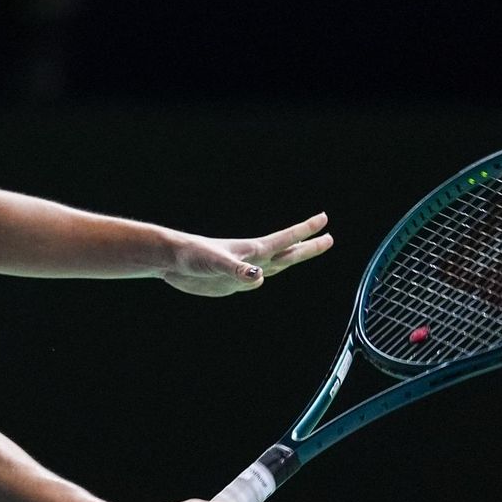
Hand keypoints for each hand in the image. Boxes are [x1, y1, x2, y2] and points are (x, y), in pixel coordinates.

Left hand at [161, 212, 332, 296]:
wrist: (172, 261)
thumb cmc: (192, 256)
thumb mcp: (216, 264)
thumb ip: (238, 271)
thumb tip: (259, 278)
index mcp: (253, 251)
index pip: (286, 239)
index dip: (306, 231)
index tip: (324, 220)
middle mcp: (252, 259)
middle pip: (288, 253)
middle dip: (310, 246)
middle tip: (330, 238)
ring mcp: (242, 271)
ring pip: (275, 265)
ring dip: (293, 259)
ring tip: (307, 251)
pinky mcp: (231, 282)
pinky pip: (254, 280)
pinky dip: (265, 277)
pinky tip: (264, 277)